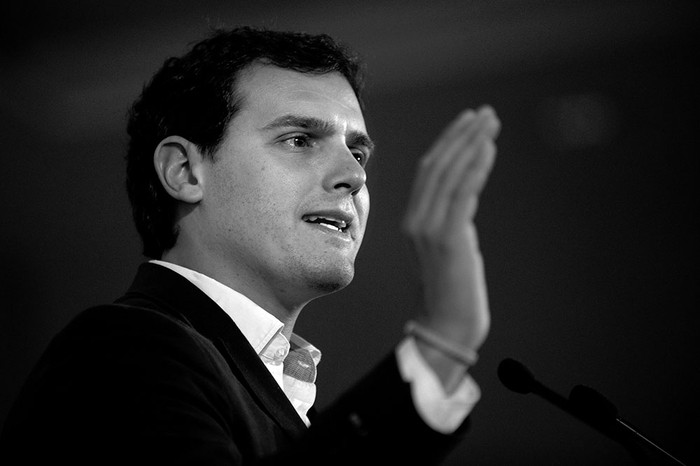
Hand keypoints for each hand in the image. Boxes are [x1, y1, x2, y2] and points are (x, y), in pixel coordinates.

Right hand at [402, 106, 498, 379]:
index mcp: (412, 221)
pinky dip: (476, 167)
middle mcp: (415, 221)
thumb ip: (451, 220)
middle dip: (462, 135)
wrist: (445, 328)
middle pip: (436, 165)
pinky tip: (490, 149)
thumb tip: (466, 195)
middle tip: (485, 113)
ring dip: (472, 143)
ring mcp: (428, 230)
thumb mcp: (448, 248)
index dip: (448, 142)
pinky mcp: (448, 239)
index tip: (468, 121)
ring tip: (491, 122)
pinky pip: (462, 193)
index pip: (428, 171)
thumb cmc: (451, 292)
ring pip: (449, 173)